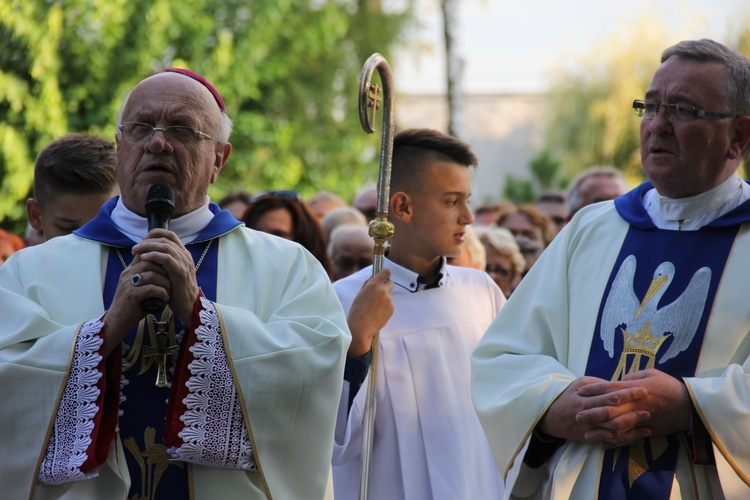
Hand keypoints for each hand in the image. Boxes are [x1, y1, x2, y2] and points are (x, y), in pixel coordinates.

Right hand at [102, 252, 170, 355]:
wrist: (117, 321)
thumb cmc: (133, 304)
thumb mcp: (140, 287)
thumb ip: (149, 277)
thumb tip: (167, 269)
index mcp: (130, 269)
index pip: (144, 253)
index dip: (158, 255)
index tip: (171, 262)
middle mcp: (128, 273)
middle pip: (150, 261)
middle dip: (166, 269)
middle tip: (174, 279)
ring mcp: (128, 283)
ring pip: (152, 274)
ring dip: (165, 282)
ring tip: (170, 289)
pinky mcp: (131, 295)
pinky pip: (151, 288)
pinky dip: (162, 292)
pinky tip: (165, 297)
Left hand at [131, 229, 199, 322]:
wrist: (188, 305)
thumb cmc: (177, 290)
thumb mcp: (171, 272)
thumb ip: (164, 262)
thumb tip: (148, 253)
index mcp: (183, 254)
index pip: (171, 235)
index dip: (156, 233)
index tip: (144, 238)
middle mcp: (185, 256)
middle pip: (166, 240)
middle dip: (148, 241)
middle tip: (135, 247)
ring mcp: (184, 263)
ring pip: (165, 247)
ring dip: (148, 247)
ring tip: (136, 251)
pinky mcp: (180, 272)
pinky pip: (166, 258)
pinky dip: (154, 256)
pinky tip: (144, 258)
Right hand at [346, 269, 394, 356]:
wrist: (361, 327)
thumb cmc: (357, 310)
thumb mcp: (360, 294)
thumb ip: (368, 284)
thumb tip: (375, 277)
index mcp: (373, 285)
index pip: (386, 272)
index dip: (386, 273)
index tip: (385, 276)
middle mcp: (383, 291)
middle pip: (391, 283)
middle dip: (387, 287)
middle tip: (380, 294)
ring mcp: (389, 300)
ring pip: (389, 296)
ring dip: (385, 299)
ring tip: (374, 308)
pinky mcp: (392, 309)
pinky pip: (390, 305)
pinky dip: (385, 308)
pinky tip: (377, 314)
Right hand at [538, 376, 649, 444]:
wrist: (549, 415)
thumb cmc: (568, 396)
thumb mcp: (579, 384)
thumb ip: (598, 384)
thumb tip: (618, 384)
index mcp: (584, 395)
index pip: (607, 391)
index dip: (625, 391)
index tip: (642, 389)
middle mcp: (585, 410)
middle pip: (611, 409)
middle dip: (631, 407)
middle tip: (648, 404)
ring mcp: (587, 425)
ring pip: (611, 426)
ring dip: (631, 424)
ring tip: (647, 420)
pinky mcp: (589, 437)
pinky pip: (610, 440)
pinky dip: (625, 440)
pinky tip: (640, 438)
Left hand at [576, 369, 690, 446]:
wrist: (689, 406)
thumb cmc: (669, 386)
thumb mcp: (651, 373)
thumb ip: (632, 376)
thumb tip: (618, 380)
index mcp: (635, 389)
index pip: (609, 389)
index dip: (593, 390)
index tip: (580, 391)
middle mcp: (635, 405)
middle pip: (609, 410)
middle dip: (591, 413)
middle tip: (576, 415)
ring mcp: (640, 420)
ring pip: (616, 427)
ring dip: (600, 432)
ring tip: (585, 435)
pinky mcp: (646, 431)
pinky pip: (628, 438)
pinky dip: (615, 442)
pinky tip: (603, 444)